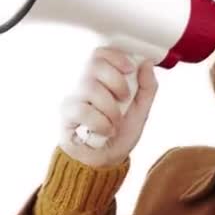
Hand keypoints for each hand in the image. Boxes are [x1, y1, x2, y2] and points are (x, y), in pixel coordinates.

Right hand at [59, 47, 157, 167]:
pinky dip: (100, 123)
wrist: (106, 161)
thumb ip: (147, 87)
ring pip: (91, 88)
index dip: (116, 57)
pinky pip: (83, 110)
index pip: (100, 53)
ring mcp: (74, 98)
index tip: (130, 70)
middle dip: (117, 83)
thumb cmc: (120, 134)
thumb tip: (147, 63)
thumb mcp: (141, 111)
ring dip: (111, 109)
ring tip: (115, 123)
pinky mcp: (67, 115)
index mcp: (102, 79)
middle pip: (95, 65)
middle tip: (124, 100)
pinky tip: (104, 131)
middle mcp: (84, 84)